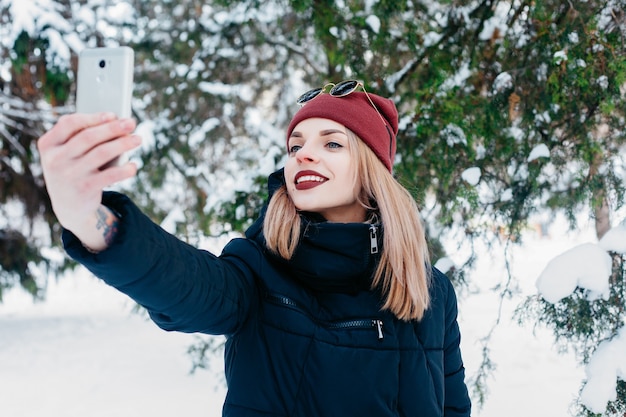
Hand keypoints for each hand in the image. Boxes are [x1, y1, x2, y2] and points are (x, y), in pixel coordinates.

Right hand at [38, 112, 140, 246]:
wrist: (68, 206)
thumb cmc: (73, 170)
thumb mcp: (68, 153)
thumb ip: (83, 137)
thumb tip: (117, 123)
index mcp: (49, 145)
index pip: (69, 123)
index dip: (93, 117)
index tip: (112, 115)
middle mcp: (56, 159)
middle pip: (88, 137)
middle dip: (113, 128)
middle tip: (131, 123)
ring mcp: (70, 175)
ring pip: (102, 153)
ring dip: (123, 144)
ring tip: (138, 139)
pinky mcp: (85, 189)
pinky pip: (110, 175)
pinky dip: (125, 169)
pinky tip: (133, 165)